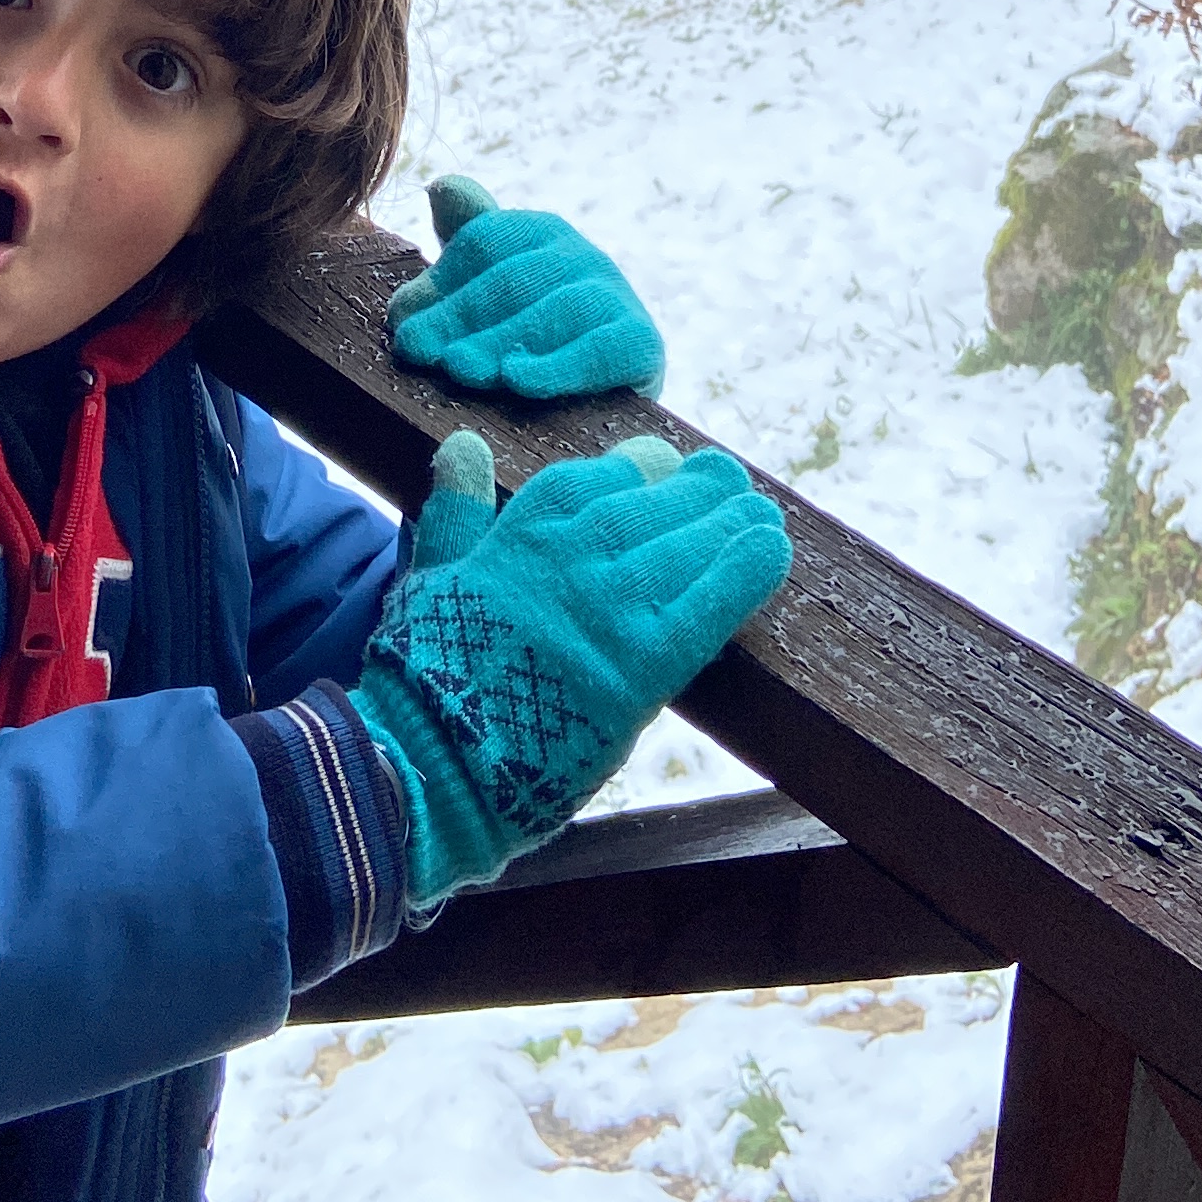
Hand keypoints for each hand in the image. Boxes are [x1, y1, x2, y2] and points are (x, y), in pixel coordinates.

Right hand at [351, 428, 790, 907]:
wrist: (436, 757)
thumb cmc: (427, 672)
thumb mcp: (434, 576)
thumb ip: (458, 511)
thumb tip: (464, 443)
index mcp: (521, 536)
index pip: (594, 480)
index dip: (635, 468)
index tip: (662, 464)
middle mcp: (570, 559)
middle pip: (649, 508)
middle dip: (694, 491)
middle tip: (730, 478)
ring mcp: (609, 609)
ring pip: (685, 548)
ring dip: (729, 526)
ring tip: (761, 513)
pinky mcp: (642, 667)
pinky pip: (708, 607)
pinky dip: (745, 574)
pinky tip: (774, 549)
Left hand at [388, 176, 665, 401]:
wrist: (600, 406)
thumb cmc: (525, 348)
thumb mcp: (482, 301)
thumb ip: (455, 256)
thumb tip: (441, 189)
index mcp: (538, 234)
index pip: (485, 243)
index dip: (441, 285)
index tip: (402, 326)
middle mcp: (581, 255)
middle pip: (514, 279)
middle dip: (462, 318)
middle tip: (421, 352)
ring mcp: (615, 295)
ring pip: (556, 311)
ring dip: (502, 339)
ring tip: (459, 368)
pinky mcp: (642, 342)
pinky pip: (601, 349)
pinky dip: (558, 365)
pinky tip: (517, 380)